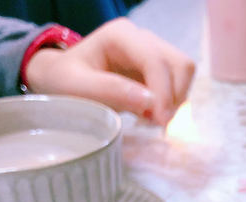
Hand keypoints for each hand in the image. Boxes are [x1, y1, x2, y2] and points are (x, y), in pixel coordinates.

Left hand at [24, 18, 194, 124]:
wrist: (61, 80)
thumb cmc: (65, 82)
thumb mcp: (78, 88)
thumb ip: (111, 91)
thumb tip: (150, 102)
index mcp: (121, 35)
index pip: (156, 60)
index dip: (163, 92)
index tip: (160, 122)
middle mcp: (142, 39)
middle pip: (180, 64)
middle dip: (174, 97)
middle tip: (156, 123)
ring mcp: (152, 54)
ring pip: (184, 75)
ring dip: (175, 102)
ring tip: (151, 119)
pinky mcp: (156, 72)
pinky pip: (177, 87)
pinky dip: (170, 105)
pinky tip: (149, 115)